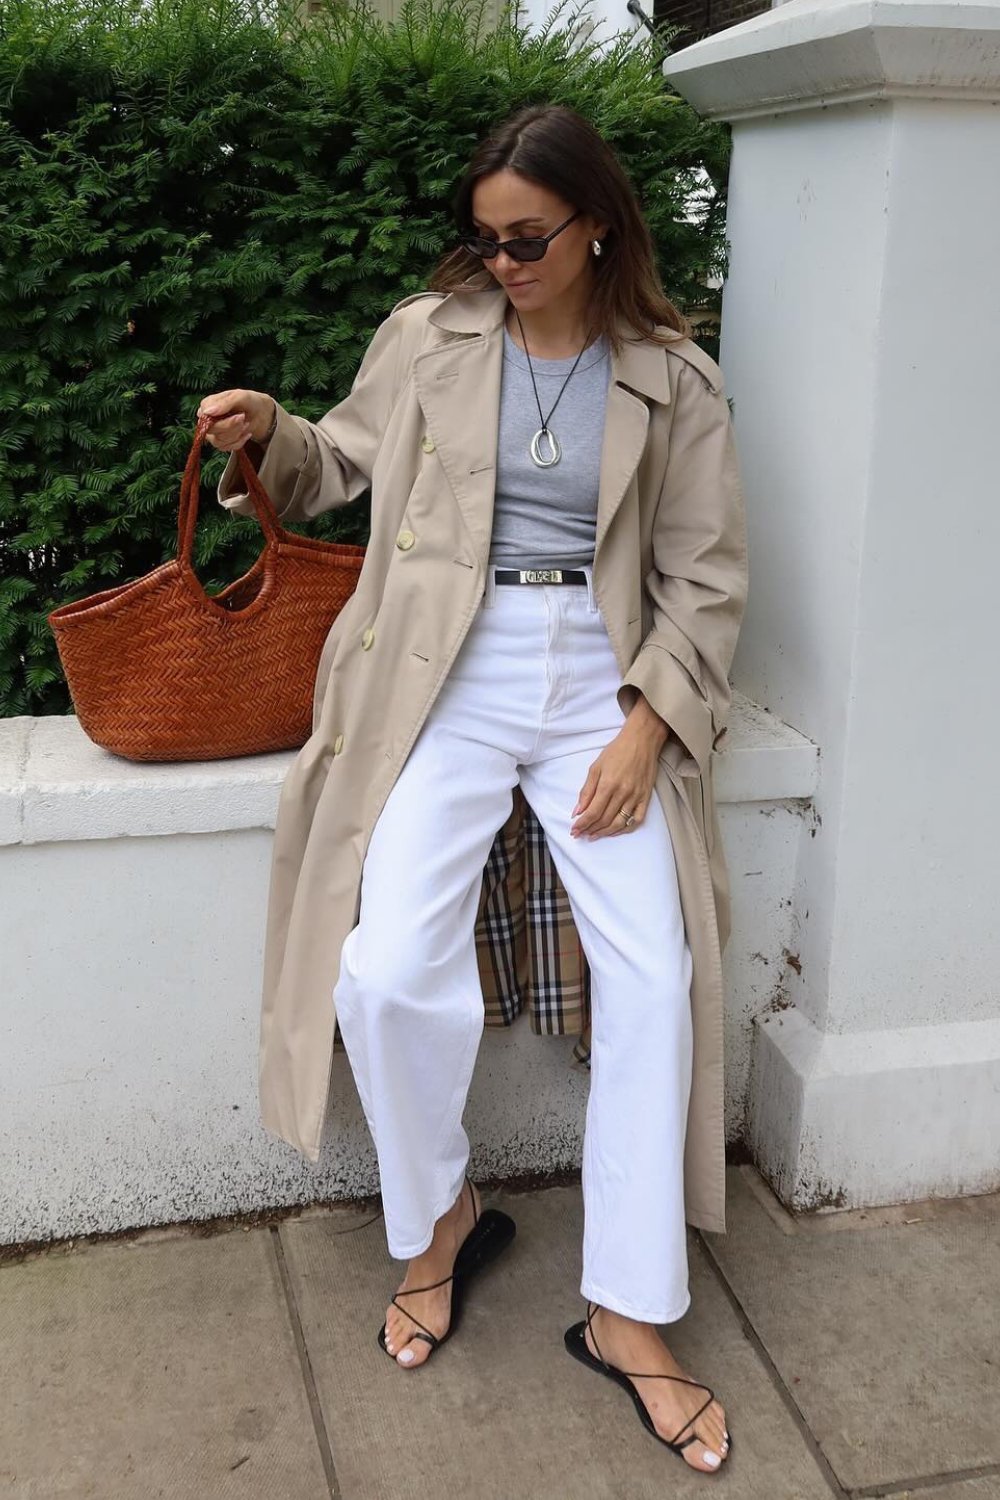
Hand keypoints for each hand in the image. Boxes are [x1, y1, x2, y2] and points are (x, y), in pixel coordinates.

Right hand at [196, 389, 275, 450]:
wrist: (260, 413)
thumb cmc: (248, 401)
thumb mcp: (239, 397)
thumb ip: (224, 403)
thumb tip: (207, 412)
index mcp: (207, 405)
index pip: (206, 418)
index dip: (224, 421)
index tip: (240, 416)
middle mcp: (207, 419)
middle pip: (212, 430)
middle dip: (232, 427)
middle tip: (244, 418)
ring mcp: (212, 432)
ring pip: (218, 441)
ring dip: (236, 434)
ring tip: (246, 424)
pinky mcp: (220, 442)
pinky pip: (225, 448)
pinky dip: (239, 442)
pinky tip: (246, 433)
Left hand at [571, 715, 666, 840]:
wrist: (642, 740)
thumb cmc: (617, 751)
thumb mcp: (596, 767)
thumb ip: (586, 791)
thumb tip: (577, 811)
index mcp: (608, 784)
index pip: (593, 812)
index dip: (582, 824)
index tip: (574, 830)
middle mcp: (623, 793)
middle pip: (604, 820)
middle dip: (590, 830)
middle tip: (581, 834)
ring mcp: (636, 797)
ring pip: (619, 823)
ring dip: (605, 832)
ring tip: (594, 835)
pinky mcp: (646, 797)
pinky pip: (637, 820)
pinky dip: (625, 829)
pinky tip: (615, 831)